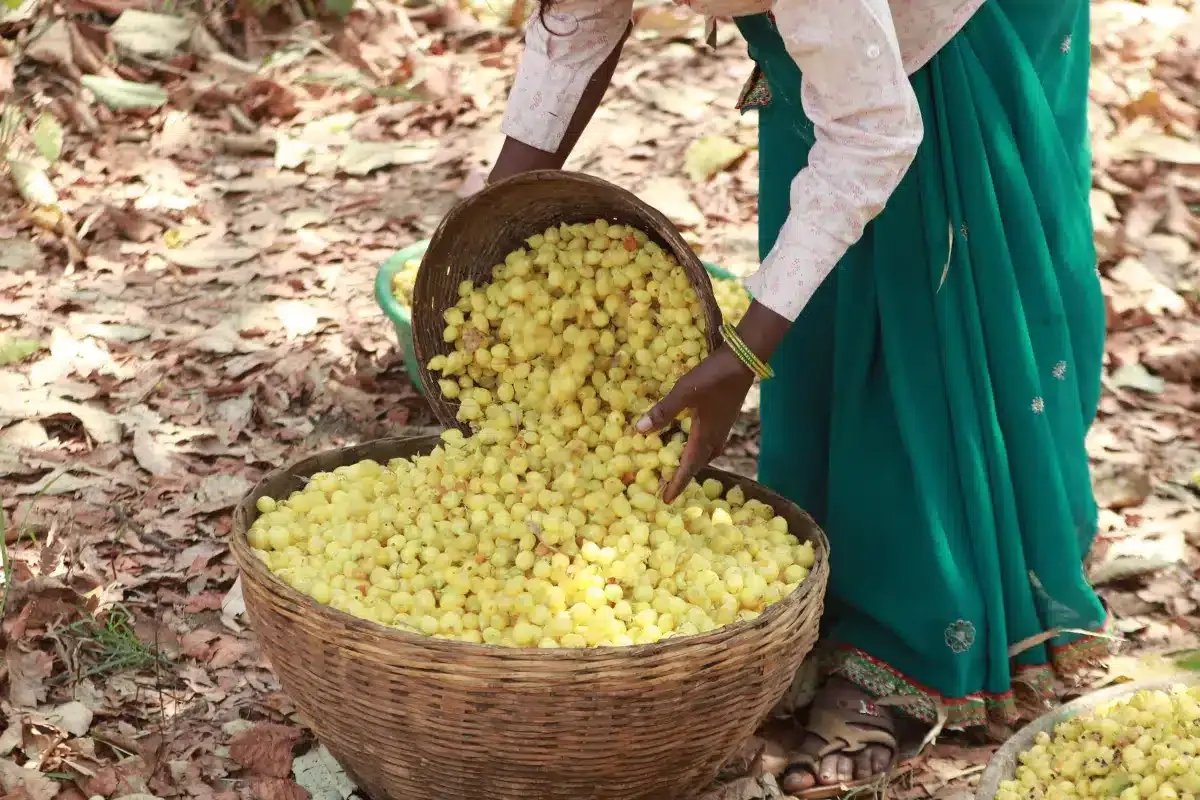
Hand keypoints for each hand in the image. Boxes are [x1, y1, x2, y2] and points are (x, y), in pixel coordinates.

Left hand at [635, 345, 754, 502]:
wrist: (745, 360)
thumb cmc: (714, 376)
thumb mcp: (684, 391)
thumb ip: (664, 411)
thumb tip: (639, 430)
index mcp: (704, 435)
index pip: (689, 467)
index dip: (677, 483)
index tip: (667, 500)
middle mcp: (716, 435)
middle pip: (700, 463)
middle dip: (685, 476)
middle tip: (671, 486)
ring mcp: (723, 425)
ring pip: (708, 453)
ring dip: (695, 462)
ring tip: (683, 466)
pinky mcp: (726, 415)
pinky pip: (713, 441)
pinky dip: (702, 448)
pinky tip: (696, 437)